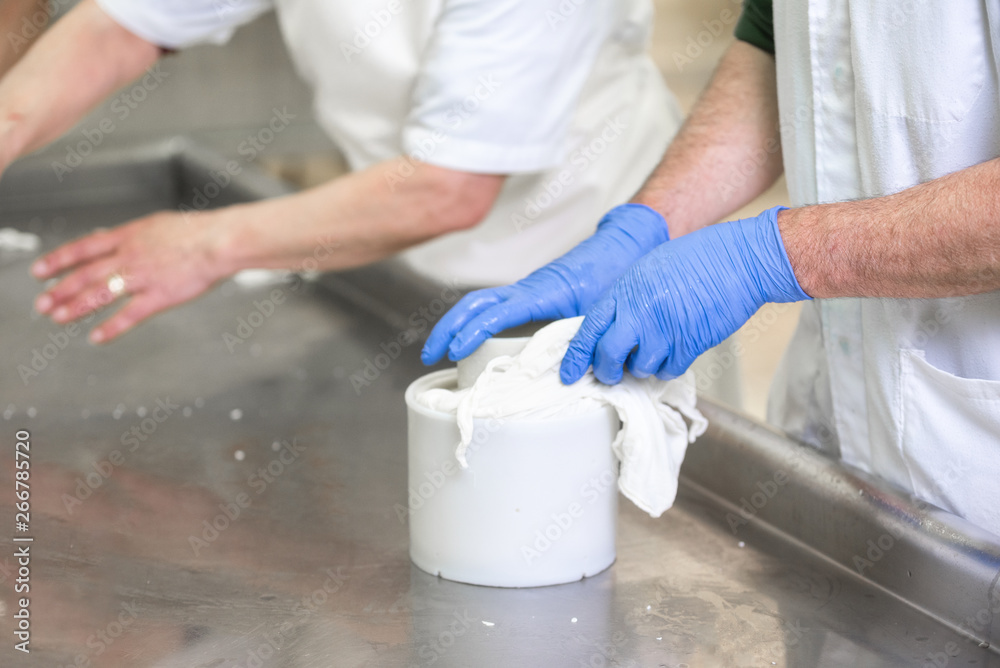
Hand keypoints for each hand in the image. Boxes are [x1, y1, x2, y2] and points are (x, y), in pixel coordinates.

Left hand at [31, 210, 229, 342]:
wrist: (220, 241)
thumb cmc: (198, 232)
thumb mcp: (156, 225)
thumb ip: (131, 236)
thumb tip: (110, 240)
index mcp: (128, 236)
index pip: (83, 248)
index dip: (58, 260)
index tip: (39, 271)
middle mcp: (129, 256)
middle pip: (85, 274)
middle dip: (60, 290)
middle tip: (42, 304)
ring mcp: (143, 277)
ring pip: (100, 294)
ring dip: (76, 307)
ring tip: (59, 318)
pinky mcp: (160, 296)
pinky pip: (130, 315)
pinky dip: (111, 328)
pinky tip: (97, 337)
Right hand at [421, 204, 670, 363]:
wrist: (628, 245)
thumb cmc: (617, 273)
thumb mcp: (603, 312)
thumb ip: (583, 341)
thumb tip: (567, 378)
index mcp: (540, 292)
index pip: (495, 311)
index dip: (472, 332)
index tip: (454, 352)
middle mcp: (527, 289)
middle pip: (474, 304)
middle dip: (448, 328)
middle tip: (428, 355)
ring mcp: (527, 292)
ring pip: (480, 304)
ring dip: (456, 324)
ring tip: (440, 352)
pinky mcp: (533, 296)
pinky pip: (493, 307)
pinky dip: (474, 322)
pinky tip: (469, 342)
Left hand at [560, 206, 810, 384]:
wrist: (739, 260)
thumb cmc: (697, 258)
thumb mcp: (647, 271)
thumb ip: (626, 300)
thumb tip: (612, 328)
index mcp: (625, 291)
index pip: (589, 330)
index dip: (576, 356)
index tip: (568, 373)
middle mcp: (639, 313)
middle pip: (608, 357)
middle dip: (606, 371)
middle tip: (610, 373)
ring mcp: (664, 332)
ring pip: (639, 369)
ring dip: (641, 367)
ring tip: (653, 349)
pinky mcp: (689, 346)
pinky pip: (668, 371)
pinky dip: (667, 367)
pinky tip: (673, 350)